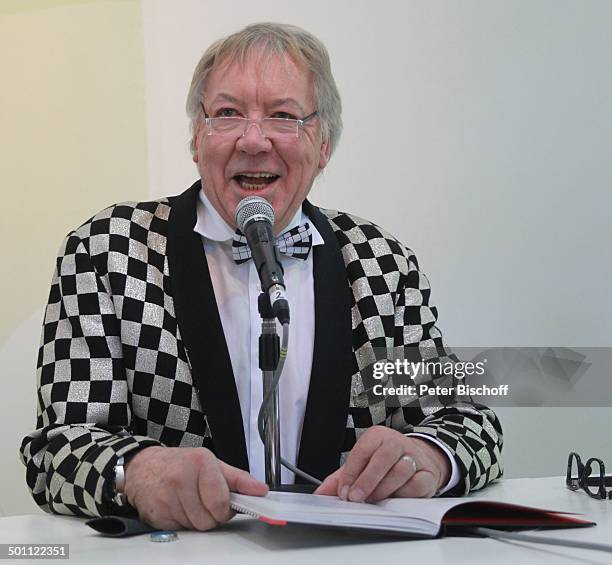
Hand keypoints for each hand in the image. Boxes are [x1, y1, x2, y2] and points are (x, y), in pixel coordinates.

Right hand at [124, 446, 267, 530]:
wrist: (143, 467)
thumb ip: (238, 479)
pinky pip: (180, 530)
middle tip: (205, 501)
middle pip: (209, 519)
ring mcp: (167, 496)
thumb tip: (260, 490)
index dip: (226, 508)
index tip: (225, 505)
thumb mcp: (212, 464)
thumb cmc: (180, 464)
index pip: (221, 502)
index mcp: (201, 462)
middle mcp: (182, 478)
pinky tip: (178, 507)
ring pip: (196, 527)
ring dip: (197, 520)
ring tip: (190, 502)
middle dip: (212, 515)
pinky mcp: (156, 513)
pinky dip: (182, 523)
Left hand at [314, 427, 450, 501]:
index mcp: (377, 436)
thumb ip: (341, 479)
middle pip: (382, 458)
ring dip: (384, 489)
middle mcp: (396, 442)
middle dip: (367, 480)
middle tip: (356, 498)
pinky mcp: (427, 473)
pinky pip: (416, 485)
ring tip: (374, 499)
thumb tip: (321, 493)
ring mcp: (414, 456)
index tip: (343, 491)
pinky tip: (395, 498)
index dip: (351, 473)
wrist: (419, 460)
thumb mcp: (362, 465)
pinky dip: (404, 494)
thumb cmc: (385, 462)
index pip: (361, 451)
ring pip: (400, 471)